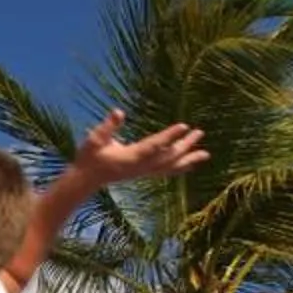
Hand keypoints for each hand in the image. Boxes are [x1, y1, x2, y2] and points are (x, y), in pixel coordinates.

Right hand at [69, 110, 209, 186]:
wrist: (87, 180)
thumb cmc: (89, 157)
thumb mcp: (94, 139)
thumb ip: (108, 127)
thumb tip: (119, 112)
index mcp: (130, 157)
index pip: (154, 145)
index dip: (169, 136)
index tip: (184, 126)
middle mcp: (141, 167)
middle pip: (168, 157)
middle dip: (185, 145)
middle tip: (200, 132)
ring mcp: (144, 172)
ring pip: (170, 166)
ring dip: (188, 159)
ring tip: (205, 153)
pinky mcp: (144, 173)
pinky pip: (166, 171)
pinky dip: (180, 167)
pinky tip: (190, 163)